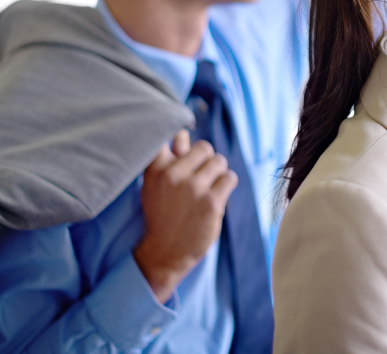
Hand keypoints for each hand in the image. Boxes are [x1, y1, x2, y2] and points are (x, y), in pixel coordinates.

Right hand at [133, 130, 237, 302]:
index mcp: (156, 169)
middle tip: (202, 176)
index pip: (171, 136)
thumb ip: (169, 158)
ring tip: (209, 187)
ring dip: (218, 173)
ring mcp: (193, 188)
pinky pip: (229, 178)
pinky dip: (227, 185)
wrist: (165, 252)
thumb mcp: (156, 186)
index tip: (185, 147)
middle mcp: (173, 175)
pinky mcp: (211, 201)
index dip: (181, 137)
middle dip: (207, 160)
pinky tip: (217, 195)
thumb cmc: (162, 214)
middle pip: (204, 147)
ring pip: (219, 161)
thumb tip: (183, 133)